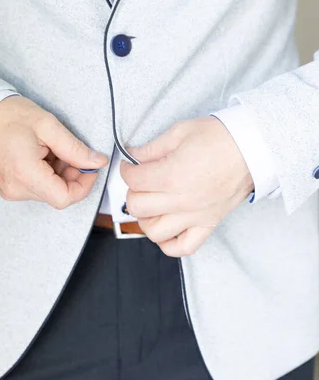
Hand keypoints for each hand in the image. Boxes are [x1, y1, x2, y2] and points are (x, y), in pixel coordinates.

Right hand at [0, 96, 108, 208]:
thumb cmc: (6, 116)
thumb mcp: (47, 125)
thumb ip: (75, 148)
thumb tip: (97, 161)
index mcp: (25, 174)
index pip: (65, 198)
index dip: (84, 185)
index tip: (90, 167)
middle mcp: (16, 188)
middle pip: (58, 194)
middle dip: (72, 175)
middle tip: (71, 151)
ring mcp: (10, 190)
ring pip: (49, 191)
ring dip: (59, 174)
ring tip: (52, 149)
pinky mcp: (8, 188)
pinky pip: (36, 187)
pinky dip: (47, 174)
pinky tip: (42, 155)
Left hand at [120, 117, 253, 256]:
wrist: (253, 148)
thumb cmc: (222, 138)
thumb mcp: (181, 132)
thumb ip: (153, 148)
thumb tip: (134, 156)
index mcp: (172, 175)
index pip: (134, 180)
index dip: (126, 170)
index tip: (130, 166)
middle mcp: (182, 200)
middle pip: (138, 207)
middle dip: (132, 192)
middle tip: (139, 182)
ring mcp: (195, 215)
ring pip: (154, 232)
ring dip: (145, 219)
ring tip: (149, 205)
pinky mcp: (208, 223)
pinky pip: (183, 247)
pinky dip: (169, 244)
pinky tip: (165, 228)